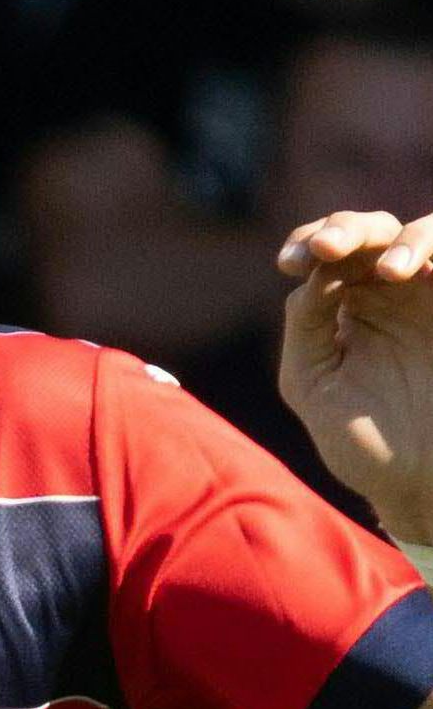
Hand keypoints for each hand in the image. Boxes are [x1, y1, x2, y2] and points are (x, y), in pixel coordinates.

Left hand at [278, 207, 432, 540]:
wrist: (421, 479)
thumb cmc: (365, 438)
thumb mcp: (314, 384)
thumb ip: (306, 327)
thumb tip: (311, 273)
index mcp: (347, 304)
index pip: (326, 255)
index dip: (307, 243)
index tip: (289, 262)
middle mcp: (392, 288)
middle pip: (371, 232)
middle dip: (348, 229)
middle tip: (327, 247)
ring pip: (424, 234)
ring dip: (406, 241)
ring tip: (390, 271)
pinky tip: (425, 270)